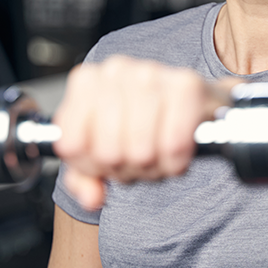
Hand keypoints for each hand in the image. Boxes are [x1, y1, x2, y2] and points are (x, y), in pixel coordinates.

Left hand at [52, 56, 232, 209]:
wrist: (195, 103)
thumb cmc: (144, 125)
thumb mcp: (103, 150)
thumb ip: (84, 178)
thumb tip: (91, 197)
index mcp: (86, 82)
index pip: (71, 144)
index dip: (91, 165)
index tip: (106, 160)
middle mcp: (115, 70)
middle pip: (107, 152)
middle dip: (126, 168)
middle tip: (138, 158)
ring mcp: (150, 72)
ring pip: (140, 150)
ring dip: (153, 167)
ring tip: (158, 153)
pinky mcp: (186, 85)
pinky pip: (173, 144)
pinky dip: (176, 161)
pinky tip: (178, 151)